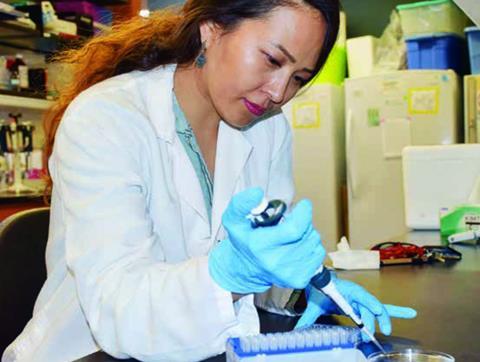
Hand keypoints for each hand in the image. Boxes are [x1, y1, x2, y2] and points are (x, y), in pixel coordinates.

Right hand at [208, 188, 324, 293]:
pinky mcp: (299, 280)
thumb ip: (241, 203)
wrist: (244, 270)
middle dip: (304, 222)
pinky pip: (317, 256)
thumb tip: (257, 193)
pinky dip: (311, 248)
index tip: (303, 205)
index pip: (295, 229)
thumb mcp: (233, 220)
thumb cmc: (242, 242)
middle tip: (293, 221)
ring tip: (293, 235)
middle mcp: (275, 262)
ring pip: (314, 243)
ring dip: (308, 234)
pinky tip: (297, 247)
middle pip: (307, 234)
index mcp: (260, 246)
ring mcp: (288, 274)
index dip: (304, 213)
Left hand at [295, 277, 416, 341]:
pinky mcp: (365, 304)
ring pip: (377, 310)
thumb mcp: (315, 304)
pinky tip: (410, 313)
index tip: (369, 321)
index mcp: (347, 290)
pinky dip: (395, 311)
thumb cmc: (321, 290)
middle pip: (368, 309)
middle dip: (370, 323)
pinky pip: (381, 308)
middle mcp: (358, 293)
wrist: (321, 281)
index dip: (366, 310)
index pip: (360, 300)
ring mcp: (363, 299)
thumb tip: (297, 329)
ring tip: (388, 330)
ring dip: (385, 319)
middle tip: (367, 337)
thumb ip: (307, 317)